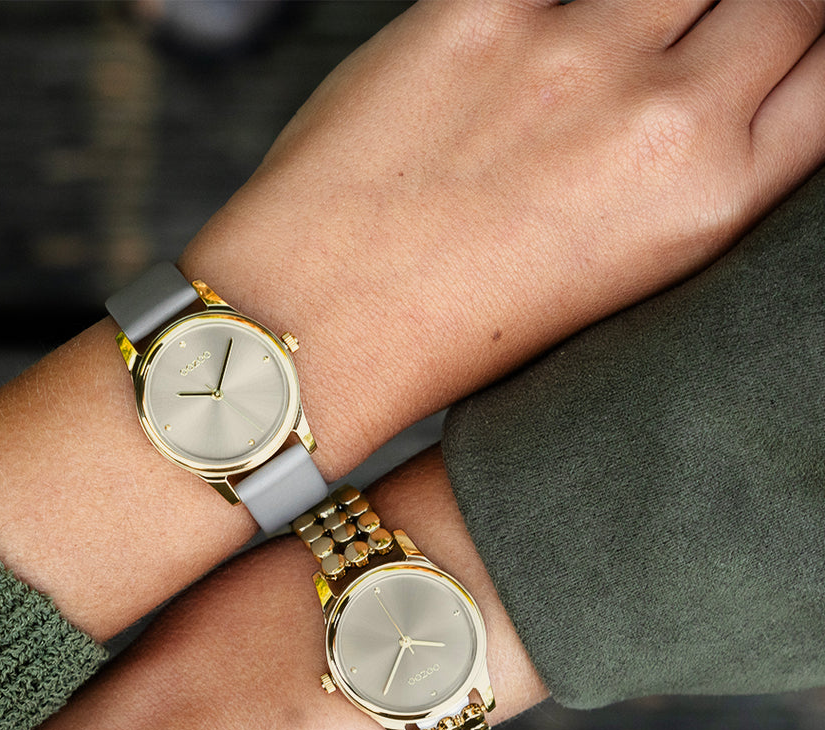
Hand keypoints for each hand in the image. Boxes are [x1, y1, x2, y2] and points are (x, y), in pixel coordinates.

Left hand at [185, 0, 824, 470]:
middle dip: (753, 17)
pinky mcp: (482, 7)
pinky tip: (540, 29)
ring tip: (594, 66)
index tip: (780, 59)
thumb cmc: (456, 325)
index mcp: (706, 201)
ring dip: (658, 7)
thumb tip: (707, 87)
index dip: (806, 59)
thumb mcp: (614, 270)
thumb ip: (679, 169)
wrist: (320, 330)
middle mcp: (661, 116)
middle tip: (687, 50)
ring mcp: (573, 49)